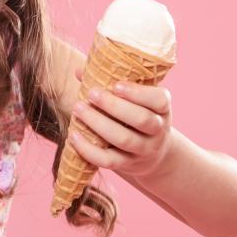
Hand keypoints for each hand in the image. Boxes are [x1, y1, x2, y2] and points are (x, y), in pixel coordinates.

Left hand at [67, 63, 173, 178]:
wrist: (153, 154)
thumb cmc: (137, 114)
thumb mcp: (136, 99)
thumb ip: (111, 81)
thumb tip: (79, 71)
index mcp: (162, 108)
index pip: (159, 100)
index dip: (138, 93)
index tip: (115, 85)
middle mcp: (158, 129)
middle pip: (141, 119)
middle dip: (113, 106)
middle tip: (91, 94)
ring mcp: (144, 150)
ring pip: (124, 139)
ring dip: (98, 124)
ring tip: (78, 109)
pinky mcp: (129, 165)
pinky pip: (109, 160)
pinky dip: (89, 150)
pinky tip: (73, 136)